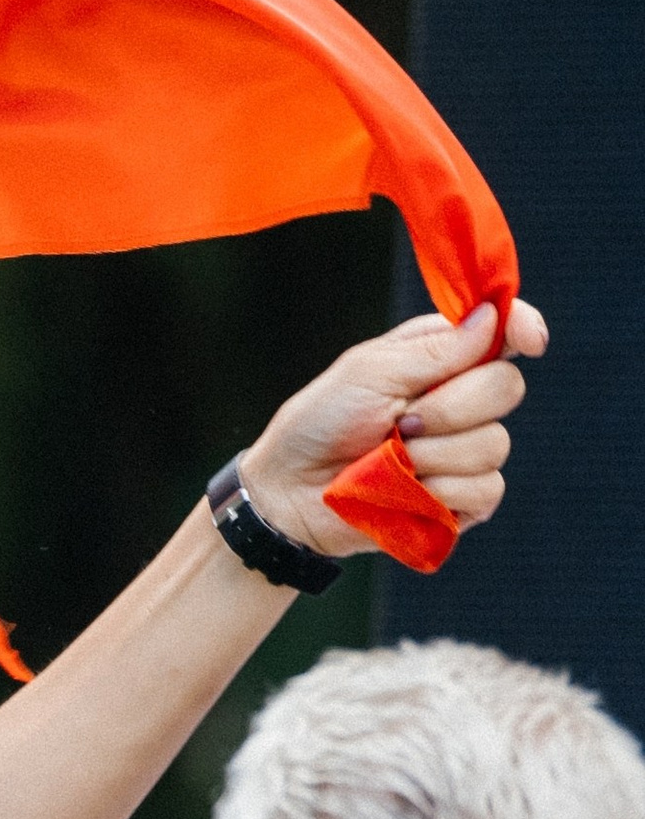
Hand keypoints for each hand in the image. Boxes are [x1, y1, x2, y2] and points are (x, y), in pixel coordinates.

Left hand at [236, 297, 546, 559]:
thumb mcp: (369, 371)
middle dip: (450, 407)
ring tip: (390, 461)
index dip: (523, 328)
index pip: (504, 333)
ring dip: (433, 454)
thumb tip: (495, 316)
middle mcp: (461, 401)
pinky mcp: (463, 501)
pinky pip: (485, 490)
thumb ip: (434, 349)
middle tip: (399, 421)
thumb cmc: (321, 423)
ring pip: (494, 444)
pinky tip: (405, 491)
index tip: (527, 340)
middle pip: (506, 388)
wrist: (290, 493)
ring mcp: (465, 453)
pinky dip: (438, 491)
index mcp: (442, 357)